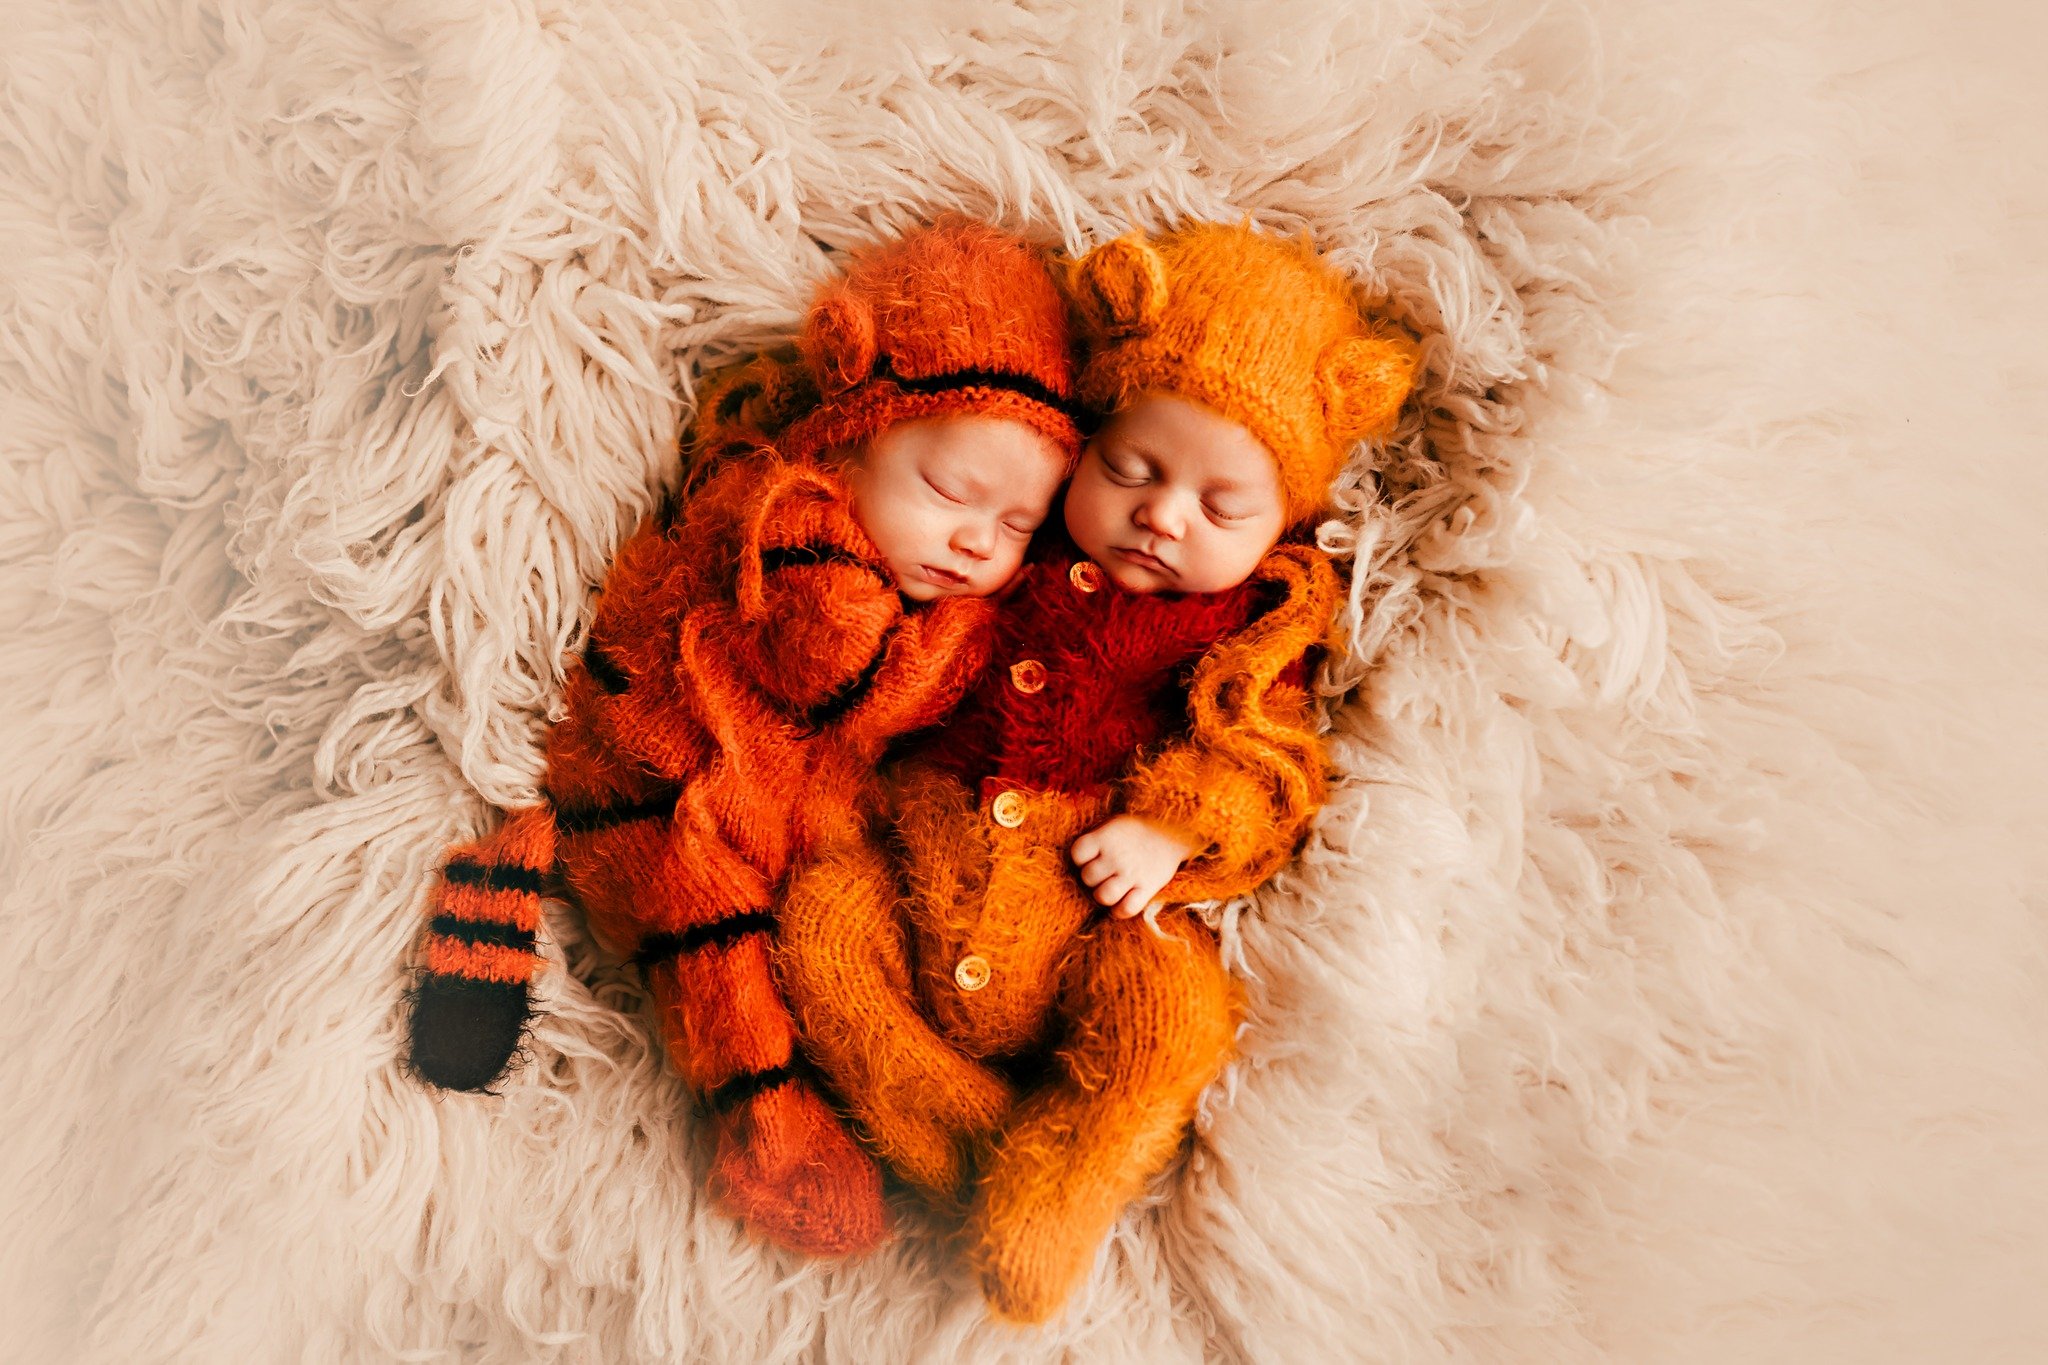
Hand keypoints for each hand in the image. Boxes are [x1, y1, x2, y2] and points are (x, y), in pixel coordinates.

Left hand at [1070, 815, 1200, 917]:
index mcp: (1106, 837)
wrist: (1176, 831)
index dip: (1080, 858)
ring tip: (1109, 889)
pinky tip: (1120, 904)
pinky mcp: (1148, 887)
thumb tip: (1079, 860)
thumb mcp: (1115, 824)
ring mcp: (1132, 873)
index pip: (1077, 853)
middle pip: (1088, 877)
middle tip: (1103, 874)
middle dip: (1092, 878)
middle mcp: (1116, 855)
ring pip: (1103, 896)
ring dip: (1103, 896)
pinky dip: (1119, 911)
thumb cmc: (1138, 831)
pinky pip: (1127, 909)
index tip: (1090, 857)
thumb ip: (1097, 839)